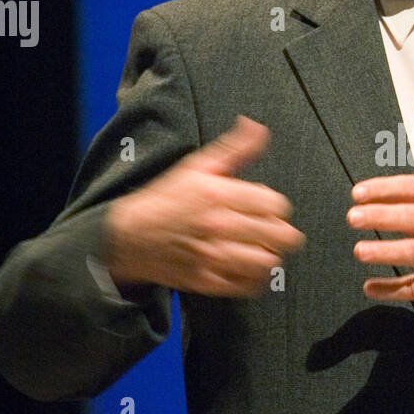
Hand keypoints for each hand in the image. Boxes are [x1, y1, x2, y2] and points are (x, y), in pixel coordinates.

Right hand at [104, 116, 304, 295]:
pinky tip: (250, 267)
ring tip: (262, 249)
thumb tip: (257, 127)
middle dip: (283, 232)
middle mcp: (218, 227)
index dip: (277, 206)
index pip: (275, 204)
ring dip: (271, 255)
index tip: (268, 208)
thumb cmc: (165, 199)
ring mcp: (213, 257)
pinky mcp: (207, 281)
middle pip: (279, 235)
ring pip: (267, 262)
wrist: (129, 236)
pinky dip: (256, 278)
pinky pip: (247, 286)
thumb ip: (235, 148)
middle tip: (275, 231)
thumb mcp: (198, 166)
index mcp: (219, 195)